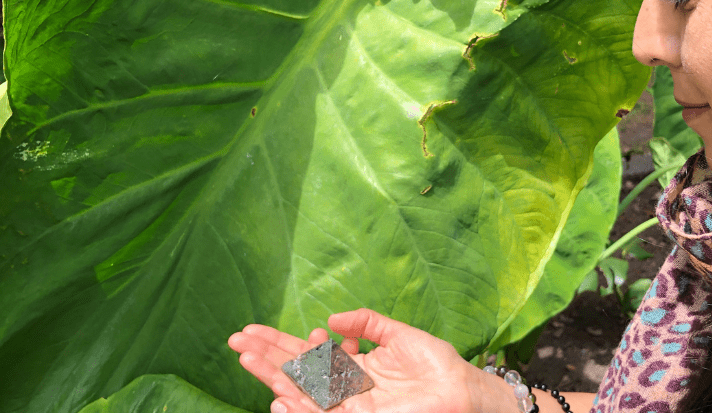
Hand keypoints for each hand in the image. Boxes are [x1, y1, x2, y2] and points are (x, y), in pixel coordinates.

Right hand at [228, 309, 477, 412]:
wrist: (462, 390)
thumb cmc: (435, 364)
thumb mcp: (397, 333)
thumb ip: (365, 322)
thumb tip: (329, 320)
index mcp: (351, 366)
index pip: (306, 354)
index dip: (278, 343)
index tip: (253, 329)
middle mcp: (344, 387)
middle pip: (296, 372)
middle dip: (266, 356)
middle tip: (236, 341)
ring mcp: (348, 405)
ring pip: (302, 392)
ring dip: (273, 376)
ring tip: (247, 357)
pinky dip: (299, 405)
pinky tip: (277, 394)